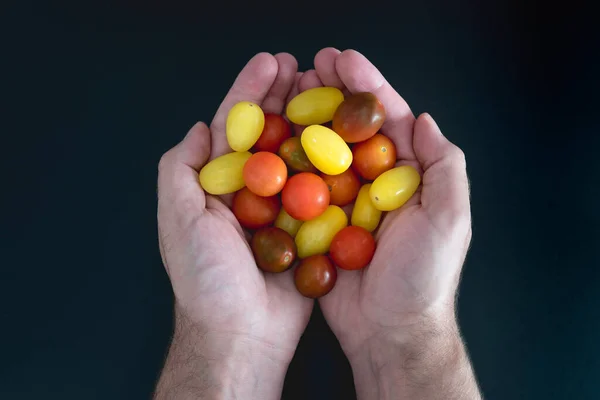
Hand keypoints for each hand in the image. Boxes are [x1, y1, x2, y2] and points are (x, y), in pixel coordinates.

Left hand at [154, 53, 311, 399]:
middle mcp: (251, 190)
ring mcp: (282, 208)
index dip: (250, 92)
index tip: (269, 63)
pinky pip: (324, 190)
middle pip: (271, 133)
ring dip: (313, 122)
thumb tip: (199, 128)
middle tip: (304, 67)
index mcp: (218, 184)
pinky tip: (348, 139)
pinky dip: (335, 164)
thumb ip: (181, 170)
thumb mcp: (179, 219)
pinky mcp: (308, 228)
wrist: (242, 332)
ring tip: (330, 91)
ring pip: (300, 155)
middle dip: (285, 97)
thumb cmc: (205, 279)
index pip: (234, 127)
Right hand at [306, 48, 480, 398]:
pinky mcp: (321, 222)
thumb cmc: (423, 279)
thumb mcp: (449, 220)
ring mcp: (346, 200)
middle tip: (309, 65)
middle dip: (331, 93)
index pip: (388, 119)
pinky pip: (303, 186)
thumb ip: (442, 167)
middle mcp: (376, 182)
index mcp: (409, 175)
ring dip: (306, 119)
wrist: (389, 331)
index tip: (343, 60)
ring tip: (286, 91)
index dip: (367, 86)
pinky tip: (272, 141)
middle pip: (351, 127)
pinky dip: (288, 162)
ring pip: (324, 151)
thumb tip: (424, 120)